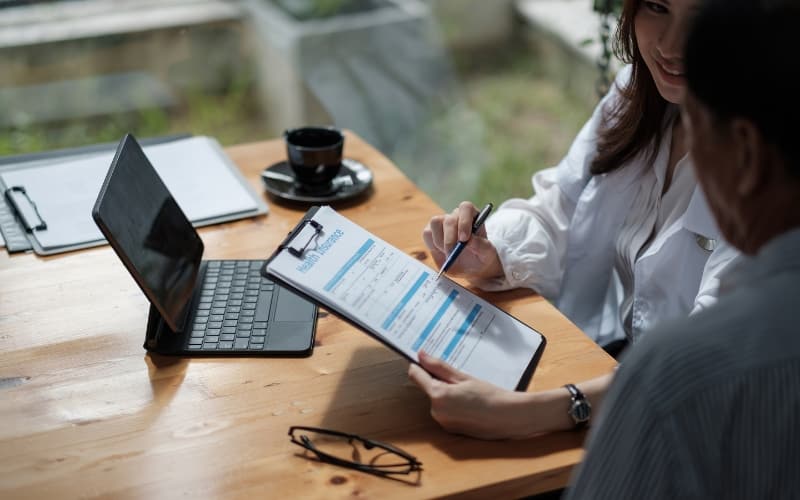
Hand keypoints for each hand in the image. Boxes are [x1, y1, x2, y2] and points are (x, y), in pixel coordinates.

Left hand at [407, 352, 534, 439]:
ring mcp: (443, 422)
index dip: (420, 365)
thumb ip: (439, 367)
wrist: (509, 418)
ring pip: (437, 400)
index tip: (425, 359)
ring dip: (446, 393)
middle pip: (428, 388)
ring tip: (468, 392)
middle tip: (460, 378)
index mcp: (438, 396)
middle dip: (439, 381)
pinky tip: (469, 403)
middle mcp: (436, 412)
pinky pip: (445, 411)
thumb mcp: (464, 377)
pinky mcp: (450, 429)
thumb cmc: (490, 396)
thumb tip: (421, 356)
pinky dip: (452, 405)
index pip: (416, 375)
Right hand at [422, 201, 502, 278]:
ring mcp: (443, 223)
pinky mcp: (432, 232)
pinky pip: (427, 233)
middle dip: (450, 238)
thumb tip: (470, 240)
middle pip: (449, 219)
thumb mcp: (488, 254)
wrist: (472, 269)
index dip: (464, 221)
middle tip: (453, 254)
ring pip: (435, 223)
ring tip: (449, 254)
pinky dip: (433, 245)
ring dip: (440, 241)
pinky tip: (442, 253)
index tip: (464, 239)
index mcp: (472, 216)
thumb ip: (482, 246)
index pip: (466, 208)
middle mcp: (457, 216)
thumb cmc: (482, 258)